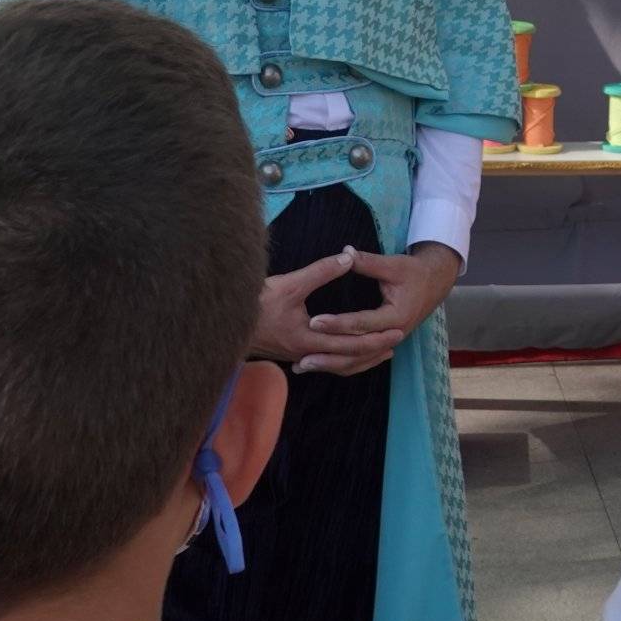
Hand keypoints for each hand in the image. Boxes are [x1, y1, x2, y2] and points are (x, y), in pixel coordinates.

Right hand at [248, 249, 406, 374]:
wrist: (223, 321)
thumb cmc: (256, 303)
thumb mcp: (291, 283)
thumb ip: (321, 271)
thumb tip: (348, 257)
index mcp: (309, 340)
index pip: (351, 344)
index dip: (376, 337)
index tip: (397, 330)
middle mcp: (306, 354)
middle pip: (348, 357)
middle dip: (374, 349)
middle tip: (397, 341)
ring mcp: (297, 356)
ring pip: (336, 363)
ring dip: (359, 357)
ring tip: (379, 351)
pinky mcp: (290, 353)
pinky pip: (323, 361)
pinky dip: (340, 359)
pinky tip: (343, 353)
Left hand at [300, 244, 462, 375]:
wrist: (434, 282)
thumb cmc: (413, 272)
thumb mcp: (393, 264)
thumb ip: (368, 261)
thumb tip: (344, 253)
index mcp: (396, 316)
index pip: (361, 323)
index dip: (337, 323)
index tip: (314, 322)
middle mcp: (394, 334)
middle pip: (358, 350)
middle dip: (330, 354)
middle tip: (304, 357)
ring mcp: (390, 342)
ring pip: (359, 360)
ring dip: (332, 364)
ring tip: (305, 365)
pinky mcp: (384, 343)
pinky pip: (361, 359)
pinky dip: (341, 363)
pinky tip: (321, 364)